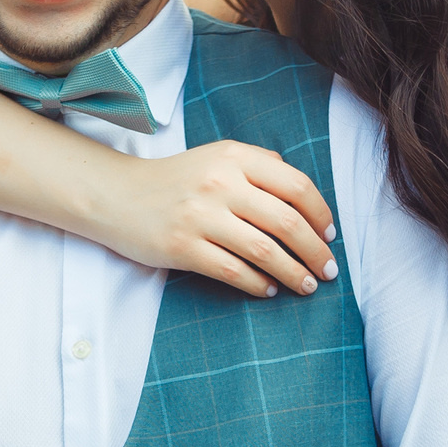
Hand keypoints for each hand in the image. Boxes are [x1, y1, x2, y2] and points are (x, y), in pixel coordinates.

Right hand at [94, 140, 338, 297]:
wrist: (117, 195)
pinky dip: (260, 285)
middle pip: (287, 222)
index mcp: (235, 157)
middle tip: (328, 270)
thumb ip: (260, 164)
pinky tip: (270, 290)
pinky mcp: (182, 248)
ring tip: (307, 286)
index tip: (330, 235)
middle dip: (316, 251)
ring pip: (265, 252)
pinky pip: (234, 272)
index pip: (297, 185)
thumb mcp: (217, 157)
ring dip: (295, 273)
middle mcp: (220, 183)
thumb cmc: (176, 179)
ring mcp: (200, 217)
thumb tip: (303, 192)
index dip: (321, 214)